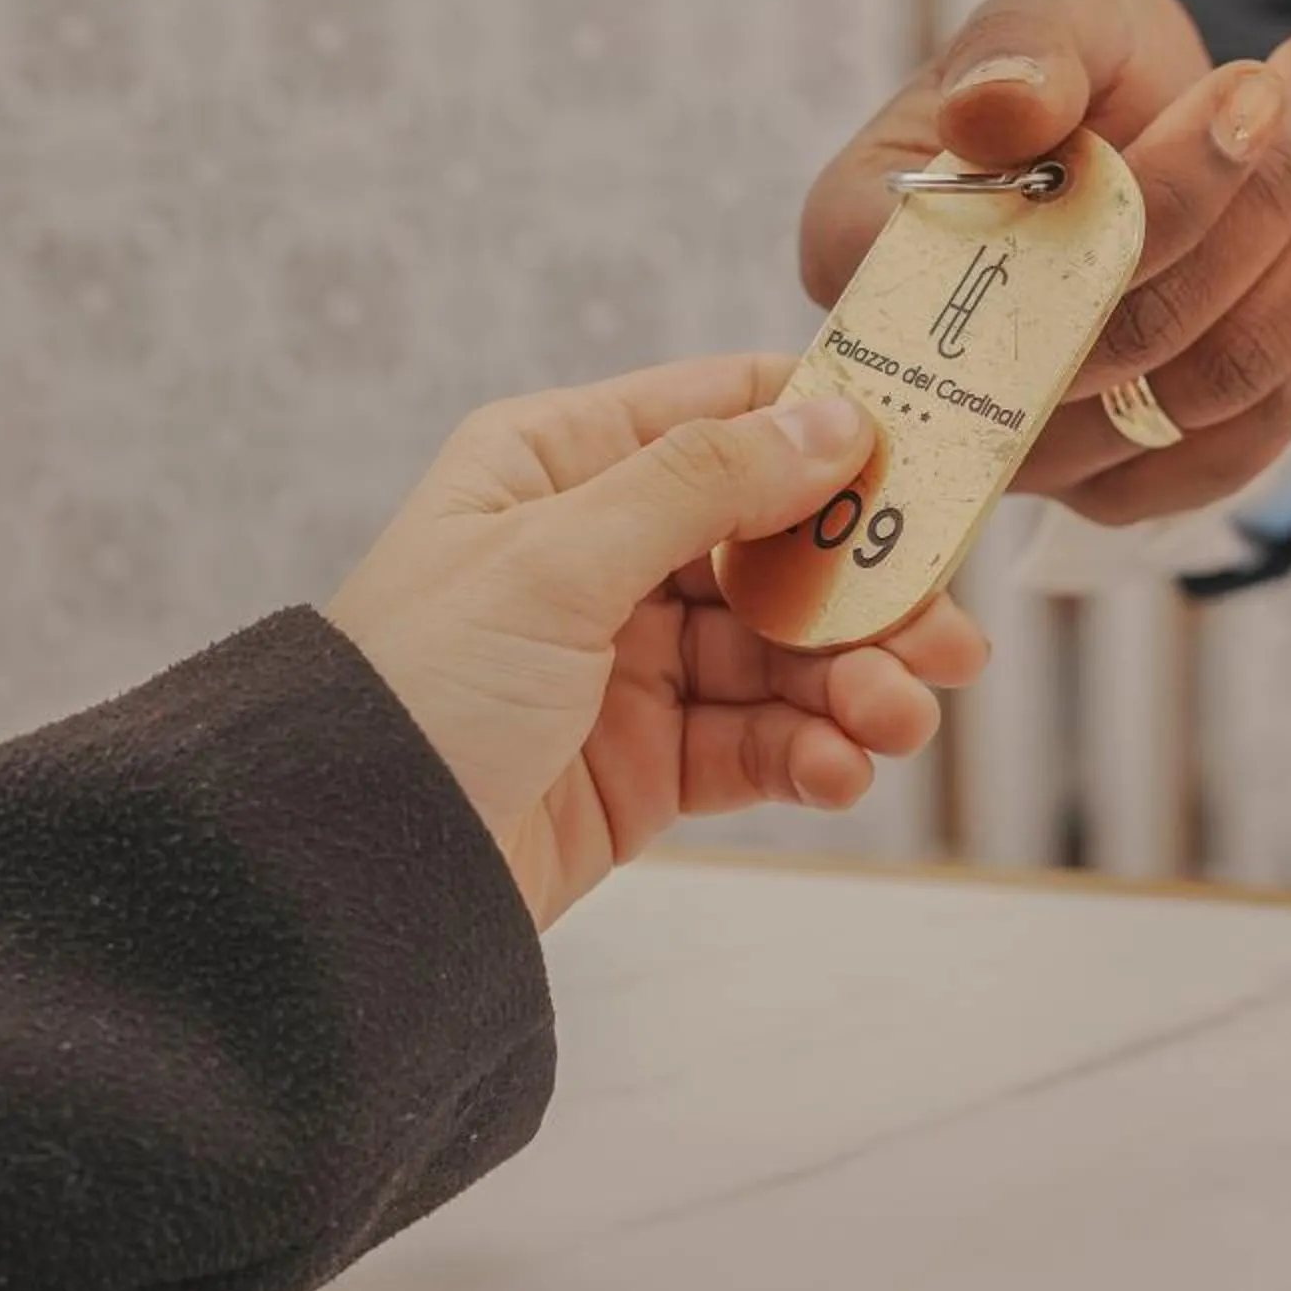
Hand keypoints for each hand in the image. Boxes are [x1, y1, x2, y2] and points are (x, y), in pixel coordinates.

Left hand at [327, 357, 987, 931]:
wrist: (341, 877)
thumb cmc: (415, 688)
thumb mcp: (555, 561)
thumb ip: (702, 483)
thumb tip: (832, 416)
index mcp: (557, 466)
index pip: (723, 413)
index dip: (830, 433)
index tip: (932, 467)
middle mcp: (599, 552)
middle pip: (775, 545)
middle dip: (865, 591)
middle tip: (948, 635)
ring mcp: (626, 661)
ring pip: (782, 652)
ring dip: (853, 683)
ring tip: (897, 721)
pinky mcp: (646, 763)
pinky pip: (757, 740)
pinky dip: (809, 752)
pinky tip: (837, 770)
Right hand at [800, 0, 1290, 525]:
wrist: (1137, 143)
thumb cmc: (1069, 75)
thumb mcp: (1051, 16)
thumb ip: (1021, 44)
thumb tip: (999, 109)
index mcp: (867, 255)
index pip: (1015, 255)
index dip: (1153, 188)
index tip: (1254, 85)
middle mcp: (934, 385)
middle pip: (1127, 327)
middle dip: (1262, 193)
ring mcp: (1034, 456)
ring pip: (1207, 380)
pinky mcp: (1131, 490)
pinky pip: (1254, 430)